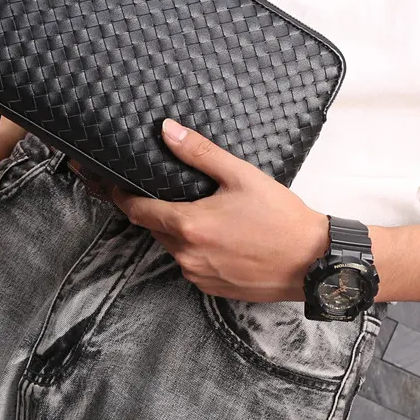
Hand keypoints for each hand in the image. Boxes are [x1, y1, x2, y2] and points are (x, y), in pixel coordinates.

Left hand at [110, 118, 329, 302]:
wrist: (314, 261)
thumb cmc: (281, 218)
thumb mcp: (240, 175)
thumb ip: (199, 153)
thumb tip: (167, 130)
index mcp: (188, 225)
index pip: (137, 210)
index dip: (118, 195)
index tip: (104, 183)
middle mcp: (186, 255)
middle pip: (155, 227)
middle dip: (155, 209)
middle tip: (170, 192)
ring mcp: (198, 275)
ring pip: (173, 246)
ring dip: (178, 229)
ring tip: (205, 212)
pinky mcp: (212, 288)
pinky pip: (191, 263)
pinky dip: (195, 247)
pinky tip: (220, 235)